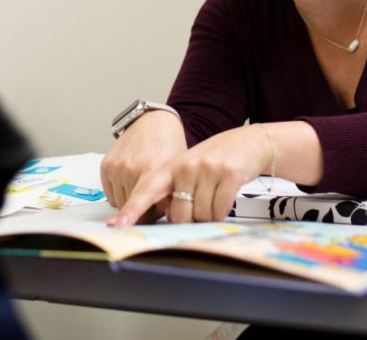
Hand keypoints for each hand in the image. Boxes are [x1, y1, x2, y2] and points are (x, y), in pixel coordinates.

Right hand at [100, 110, 185, 221]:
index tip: (121, 227)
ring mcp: (116, 167)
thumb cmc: (169, 147)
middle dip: (144, 208)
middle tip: (155, 197)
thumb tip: (167, 216)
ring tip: (142, 184)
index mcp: (152, 168)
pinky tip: (131, 179)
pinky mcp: (106, 166)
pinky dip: (120, 192)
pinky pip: (110, 194)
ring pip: (120, 202)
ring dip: (130, 200)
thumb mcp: (176, 170)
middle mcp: (131, 168)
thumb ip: (172, 195)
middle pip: (132, 206)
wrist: (153, 122)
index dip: (131, 216)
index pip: (139, 200)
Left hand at [111, 124, 271, 225]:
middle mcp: (186, 166)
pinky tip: (225, 196)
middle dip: (190, 219)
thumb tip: (166, 217)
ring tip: (215, 195)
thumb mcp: (189, 168)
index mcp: (172, 166)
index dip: (132, 209)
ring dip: (209, 215)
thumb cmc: (216, 159)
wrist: (249, 142)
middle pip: (178, 215)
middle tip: (201, 203)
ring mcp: (208, 169)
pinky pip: (220, 210)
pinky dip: (223, 211)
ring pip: (201, 215)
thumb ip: (174, 189)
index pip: (147, 191)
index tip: (117, 225)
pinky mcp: (229, 174)